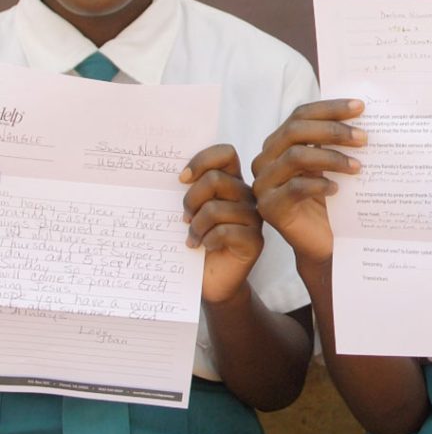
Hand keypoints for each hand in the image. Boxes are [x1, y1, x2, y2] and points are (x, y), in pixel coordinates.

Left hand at [180, 144, 262, 304]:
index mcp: (232, 182)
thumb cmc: (196, 241)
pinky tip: (205, 247)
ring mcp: (254, 218)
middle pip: (215, 179)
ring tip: (192, 238)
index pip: (225, 153)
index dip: (202, 160)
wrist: (209, 280)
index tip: (181, 179)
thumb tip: (174, 175)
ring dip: (196, 226)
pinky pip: (225, 231)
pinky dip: (207, 240)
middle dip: (190, 199)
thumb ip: (188, 190)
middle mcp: (246, 196)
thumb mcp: (189, 211)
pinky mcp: (255, 241)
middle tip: (184, 218)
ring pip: (216, 208)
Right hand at [251, 99, 365, 265]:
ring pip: (295, 157)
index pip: (300, 115)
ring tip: (357, 167)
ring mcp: (264, 184)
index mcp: (280, 143)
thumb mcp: (333, 164)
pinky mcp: (269, 208)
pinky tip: (337, 189)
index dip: (330, 108)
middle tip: (364, 138)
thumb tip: (362, 113)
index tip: (360, 107)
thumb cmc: (331, 200)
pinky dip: (319, 185)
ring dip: (331, 158)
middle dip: (333, 130)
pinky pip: (294, 188)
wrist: (324, 242)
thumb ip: (337, 140)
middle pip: (295, 131)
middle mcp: (267, 160)